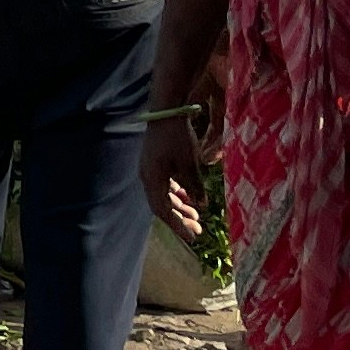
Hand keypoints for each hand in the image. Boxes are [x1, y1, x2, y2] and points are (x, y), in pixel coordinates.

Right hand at [141, 113, 208, 239]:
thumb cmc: (177, 138)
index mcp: (153, 180)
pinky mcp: (155, 163)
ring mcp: (150, 170)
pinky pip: (165, 185)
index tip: (192, 237)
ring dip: (179, 207)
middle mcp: (148, 177)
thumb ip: (195, 186)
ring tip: (196, 215)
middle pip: (162, 206)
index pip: (163, 211)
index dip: (177, 225)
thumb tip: (202, 205)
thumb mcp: (190, 164)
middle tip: (198, 230)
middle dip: (180, 219)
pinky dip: (177, 194)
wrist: (166, 112)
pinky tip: (189, 197)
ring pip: (164, 196)